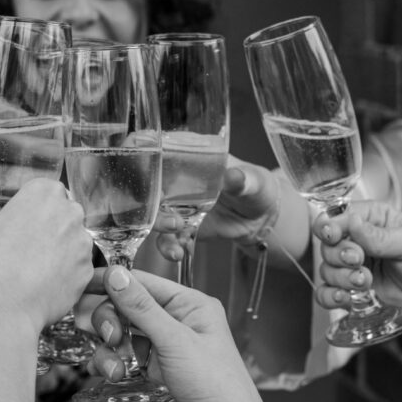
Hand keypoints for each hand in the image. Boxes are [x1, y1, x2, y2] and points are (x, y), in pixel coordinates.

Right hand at [0, 179, 93, 341]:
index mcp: (43, 192)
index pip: (47, 194)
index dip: (35, 212)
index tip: (24, 226)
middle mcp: (69, 212)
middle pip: (66, 216)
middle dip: (53, 230)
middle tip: (29, 250)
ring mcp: (82, 242)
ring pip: (75, 243)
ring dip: (61, 253)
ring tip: (35, 272)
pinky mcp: (88, 271)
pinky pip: (78, 269)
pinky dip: (66, 276)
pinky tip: (45, 286)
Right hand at [85, 267, 268, 401]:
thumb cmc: (218, 388)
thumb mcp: (175, 341)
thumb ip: (141, 307)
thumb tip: (116, 275)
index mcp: (190, 305)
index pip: (144, 283)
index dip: (113, 283)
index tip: (84, 285)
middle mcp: (177, 323)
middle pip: (127, 309)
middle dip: (111, 323)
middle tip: (110, 338)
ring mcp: (164, 350)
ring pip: (121, 336)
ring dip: (110, 350)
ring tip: (115, 370)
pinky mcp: (154, 374)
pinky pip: (124, 360)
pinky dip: (113, 366)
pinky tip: (114, 377)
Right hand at [155, 155, 280, 260]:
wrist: (260, 217)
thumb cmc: (256, 187)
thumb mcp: (254, 180)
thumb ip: (243, 178)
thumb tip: (233, 176)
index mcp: (189, 154)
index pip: (156, 148)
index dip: (141, 157)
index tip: (144, 172)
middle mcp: (175, 177)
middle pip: (145, 183)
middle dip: (146, 198)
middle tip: (165, 207)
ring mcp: (174, 203)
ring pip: (150, 212)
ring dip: (157, 224)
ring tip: (176, 230)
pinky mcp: (178, 226)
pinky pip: (164, 237)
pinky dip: (167, 246)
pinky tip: (178, 253)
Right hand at [313, 201, 401, 341]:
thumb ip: (381, 235)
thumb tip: (352, 222)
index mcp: (377, 220)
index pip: (341, 215)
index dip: (331, 225)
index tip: (334, 236)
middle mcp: (362, 243)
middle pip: (328, 243)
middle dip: (339, 254)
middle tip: (359, 262)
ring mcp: (357, 270)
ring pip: (326, 269)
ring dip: (339, 277)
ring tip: (365, 283)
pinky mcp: (355, 295)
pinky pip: (327, 294)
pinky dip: (330, 296)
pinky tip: (346, 299)